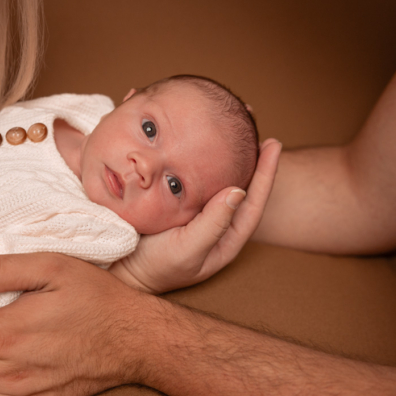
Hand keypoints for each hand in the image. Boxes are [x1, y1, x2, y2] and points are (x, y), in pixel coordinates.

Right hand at [111, 139, 281, 292]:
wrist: (122, 273)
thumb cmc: (156, 268)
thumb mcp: (186, 250)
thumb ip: (213, 225)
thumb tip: (239, 191)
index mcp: (225, 235)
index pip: (252, 200)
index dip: (265, 172)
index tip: (273, 143)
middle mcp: (213, 221)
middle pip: (237, 183)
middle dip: (246, 154)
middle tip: (250, 122)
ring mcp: (194, 211)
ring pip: (213, 176)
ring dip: (219, 150)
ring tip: (226, 124)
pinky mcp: (173, 203)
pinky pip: (188, 177)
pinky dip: (191, 156)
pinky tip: (188, 139)